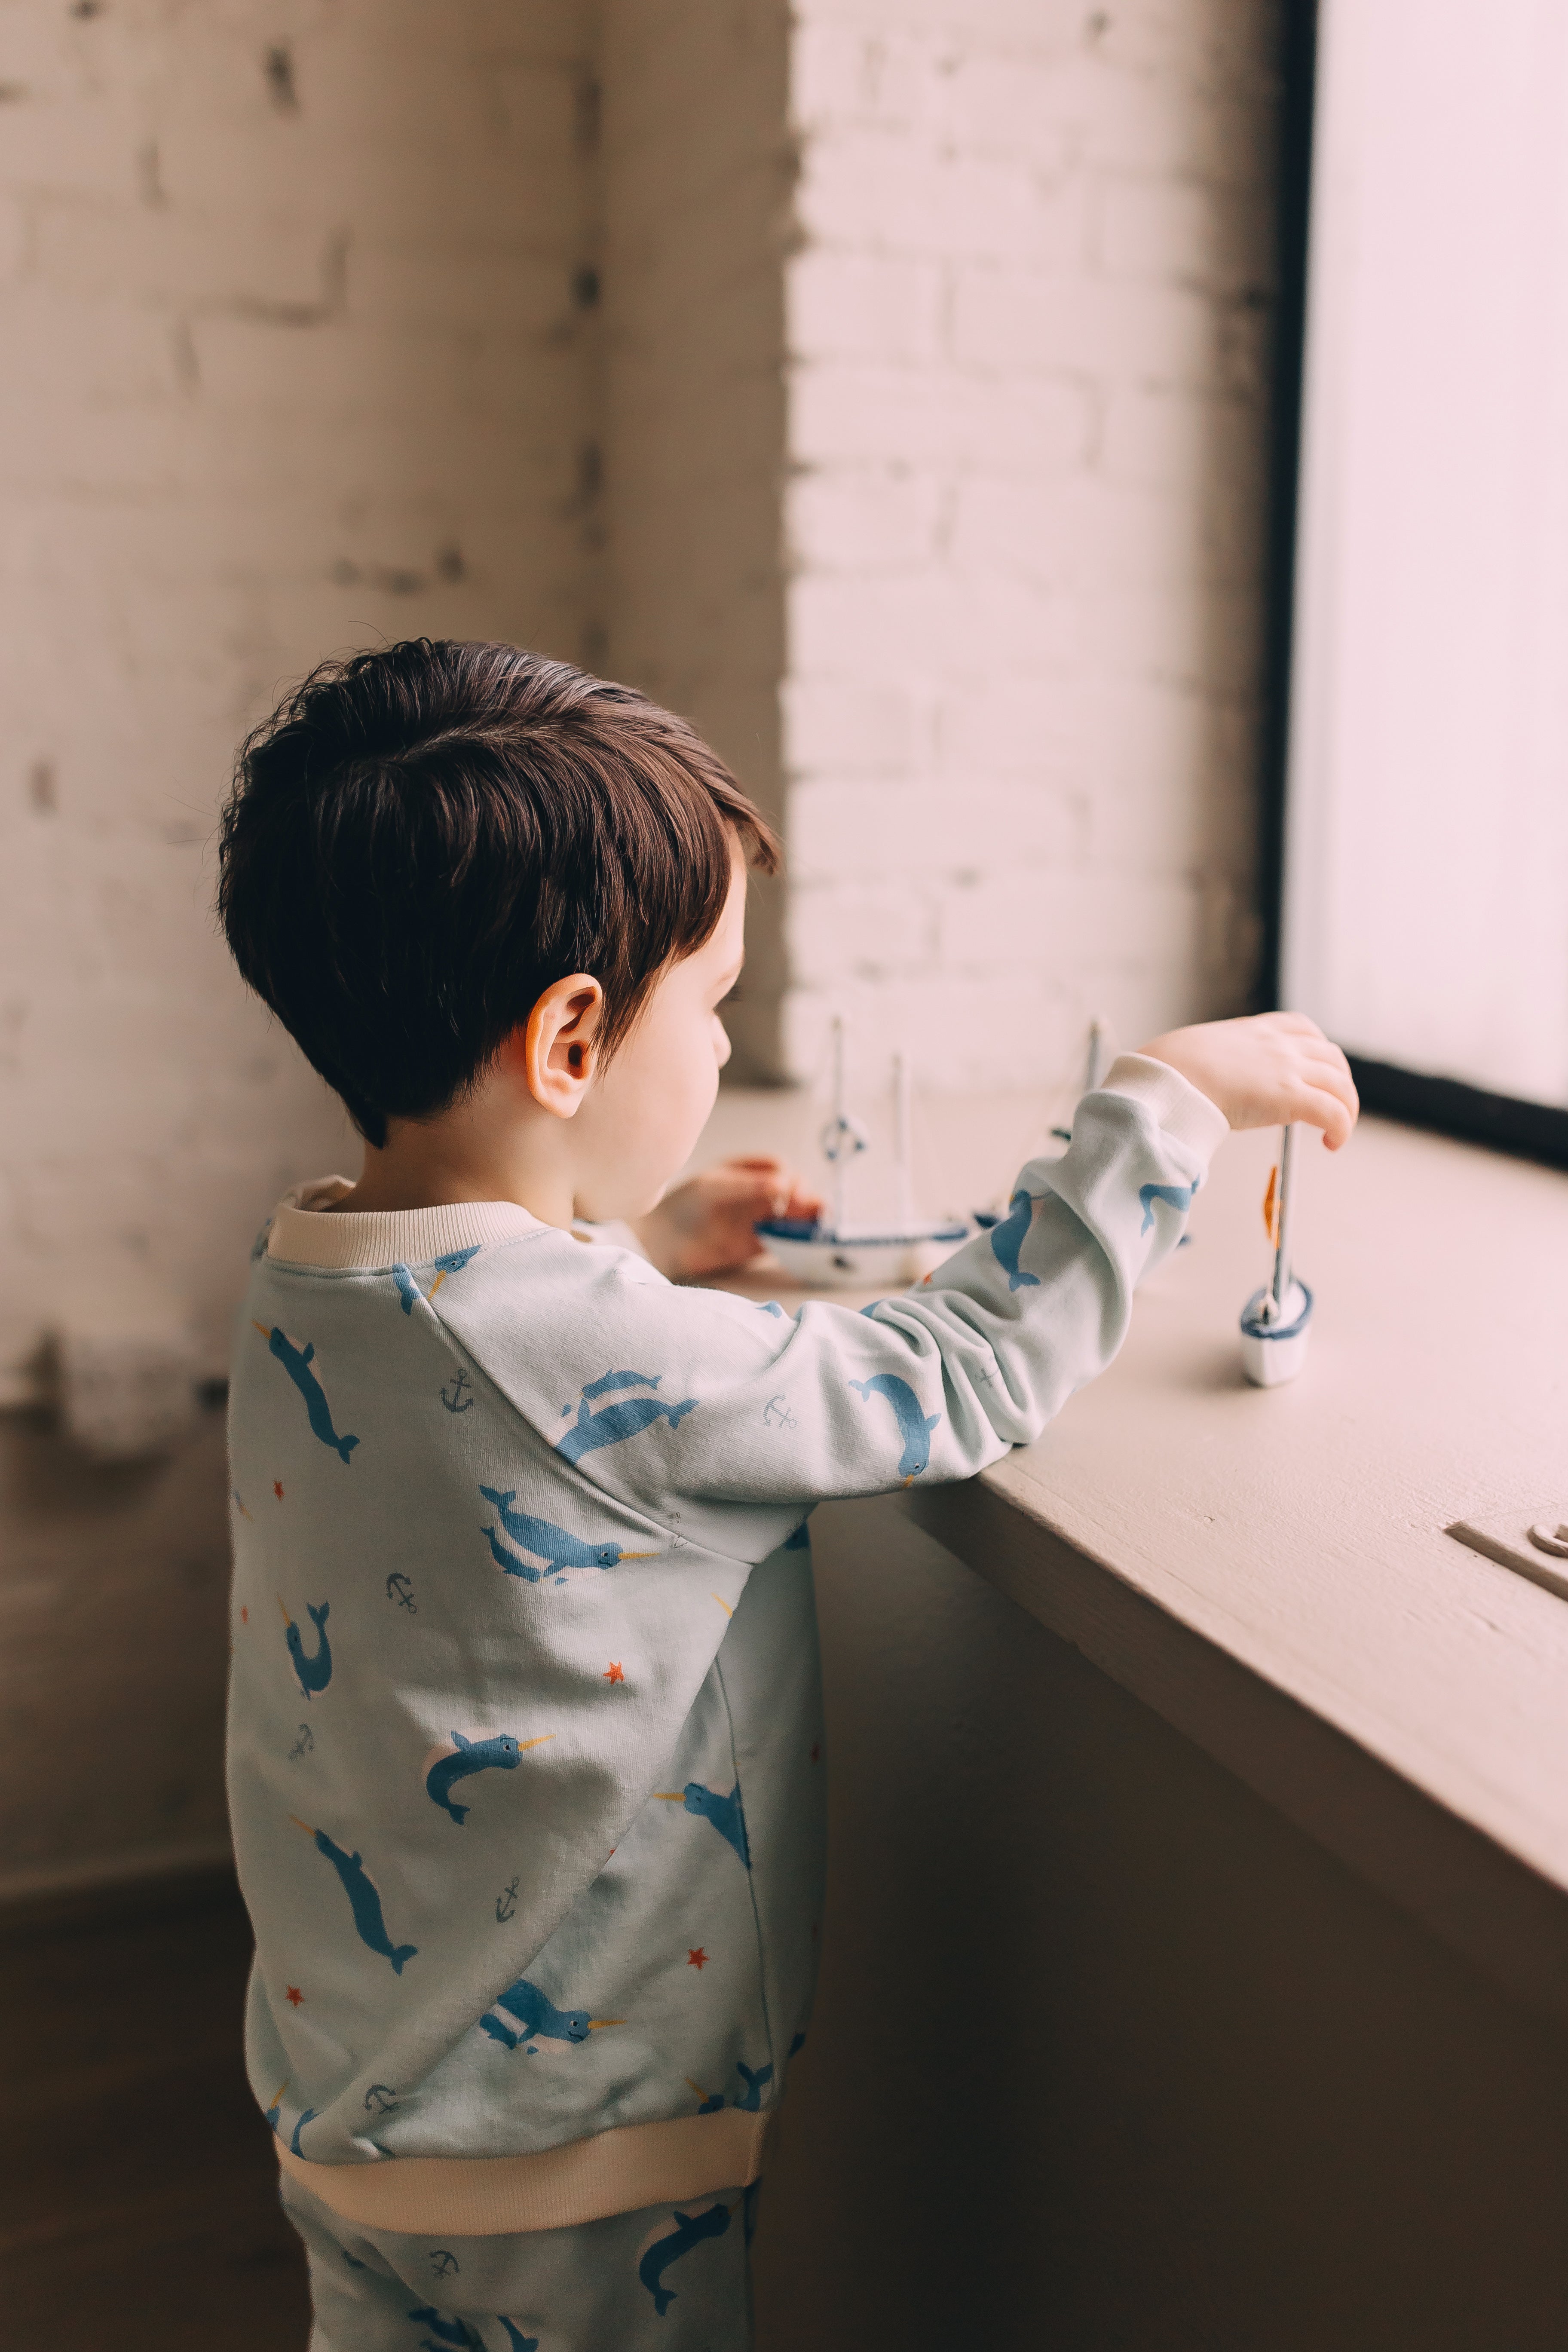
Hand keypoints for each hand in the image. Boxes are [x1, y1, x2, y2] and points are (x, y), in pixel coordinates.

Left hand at [632, 1156, 824, 1279]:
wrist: (660, 1242)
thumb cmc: (683, 1205)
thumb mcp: (714, 1187)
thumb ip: (747, 1185)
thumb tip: (783, 1182)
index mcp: (747, 1172)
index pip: (779, 1169)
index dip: (789, 1177)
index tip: (790, 1189)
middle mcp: (757, 1194)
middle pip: (793, 1193)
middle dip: (807, 1199)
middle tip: (814, 1208)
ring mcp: (759, 1220)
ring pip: (793, 1218)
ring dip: (809, 1220)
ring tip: (820, 1225)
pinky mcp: (758, 1246)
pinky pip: (784, 1242)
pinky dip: (798, 1243)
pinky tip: (806, 1243)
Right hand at [1138, 1012, 1358, 1148]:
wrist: (1168, 1075)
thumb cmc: (1170, 1068)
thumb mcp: (1201, 1049)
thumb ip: (1219, 1059)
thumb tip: (1210, 1081)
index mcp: (1256, 1029)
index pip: (1303, 1027)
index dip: (1316, 1049)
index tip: (1313, 1069)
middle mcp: (1279, 1044)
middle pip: (1331, 1056)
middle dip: (1338, 1081)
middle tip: (1332, 1105)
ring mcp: (1288, 1068)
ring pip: (1340, 1085)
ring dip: (1346, 1108)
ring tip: (1337, 1130)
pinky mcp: (1291, 1096)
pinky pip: (1333, 1112)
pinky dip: (1342, 1128)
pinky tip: (1332, 1143)